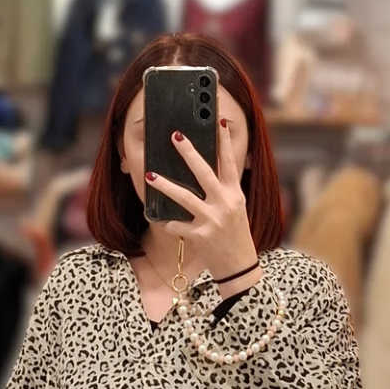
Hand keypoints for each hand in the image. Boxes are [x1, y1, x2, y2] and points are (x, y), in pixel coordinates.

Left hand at [145, 118, 257, 278]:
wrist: (239, 267)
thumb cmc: (235, 235)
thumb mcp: (235, 209)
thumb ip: (223, 191)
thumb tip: (205, 171)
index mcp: (235, 194)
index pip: (229, 163)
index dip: (224, 142)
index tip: (218, 121)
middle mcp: (225, 204)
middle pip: (204, 173)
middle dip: (188, 152)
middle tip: (175, 136)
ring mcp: (213, 220)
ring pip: (184, 197)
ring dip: (165, 185)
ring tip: (150, 175)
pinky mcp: (201, 236)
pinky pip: (177, 225)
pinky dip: (168, 222)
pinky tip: (160, 219)